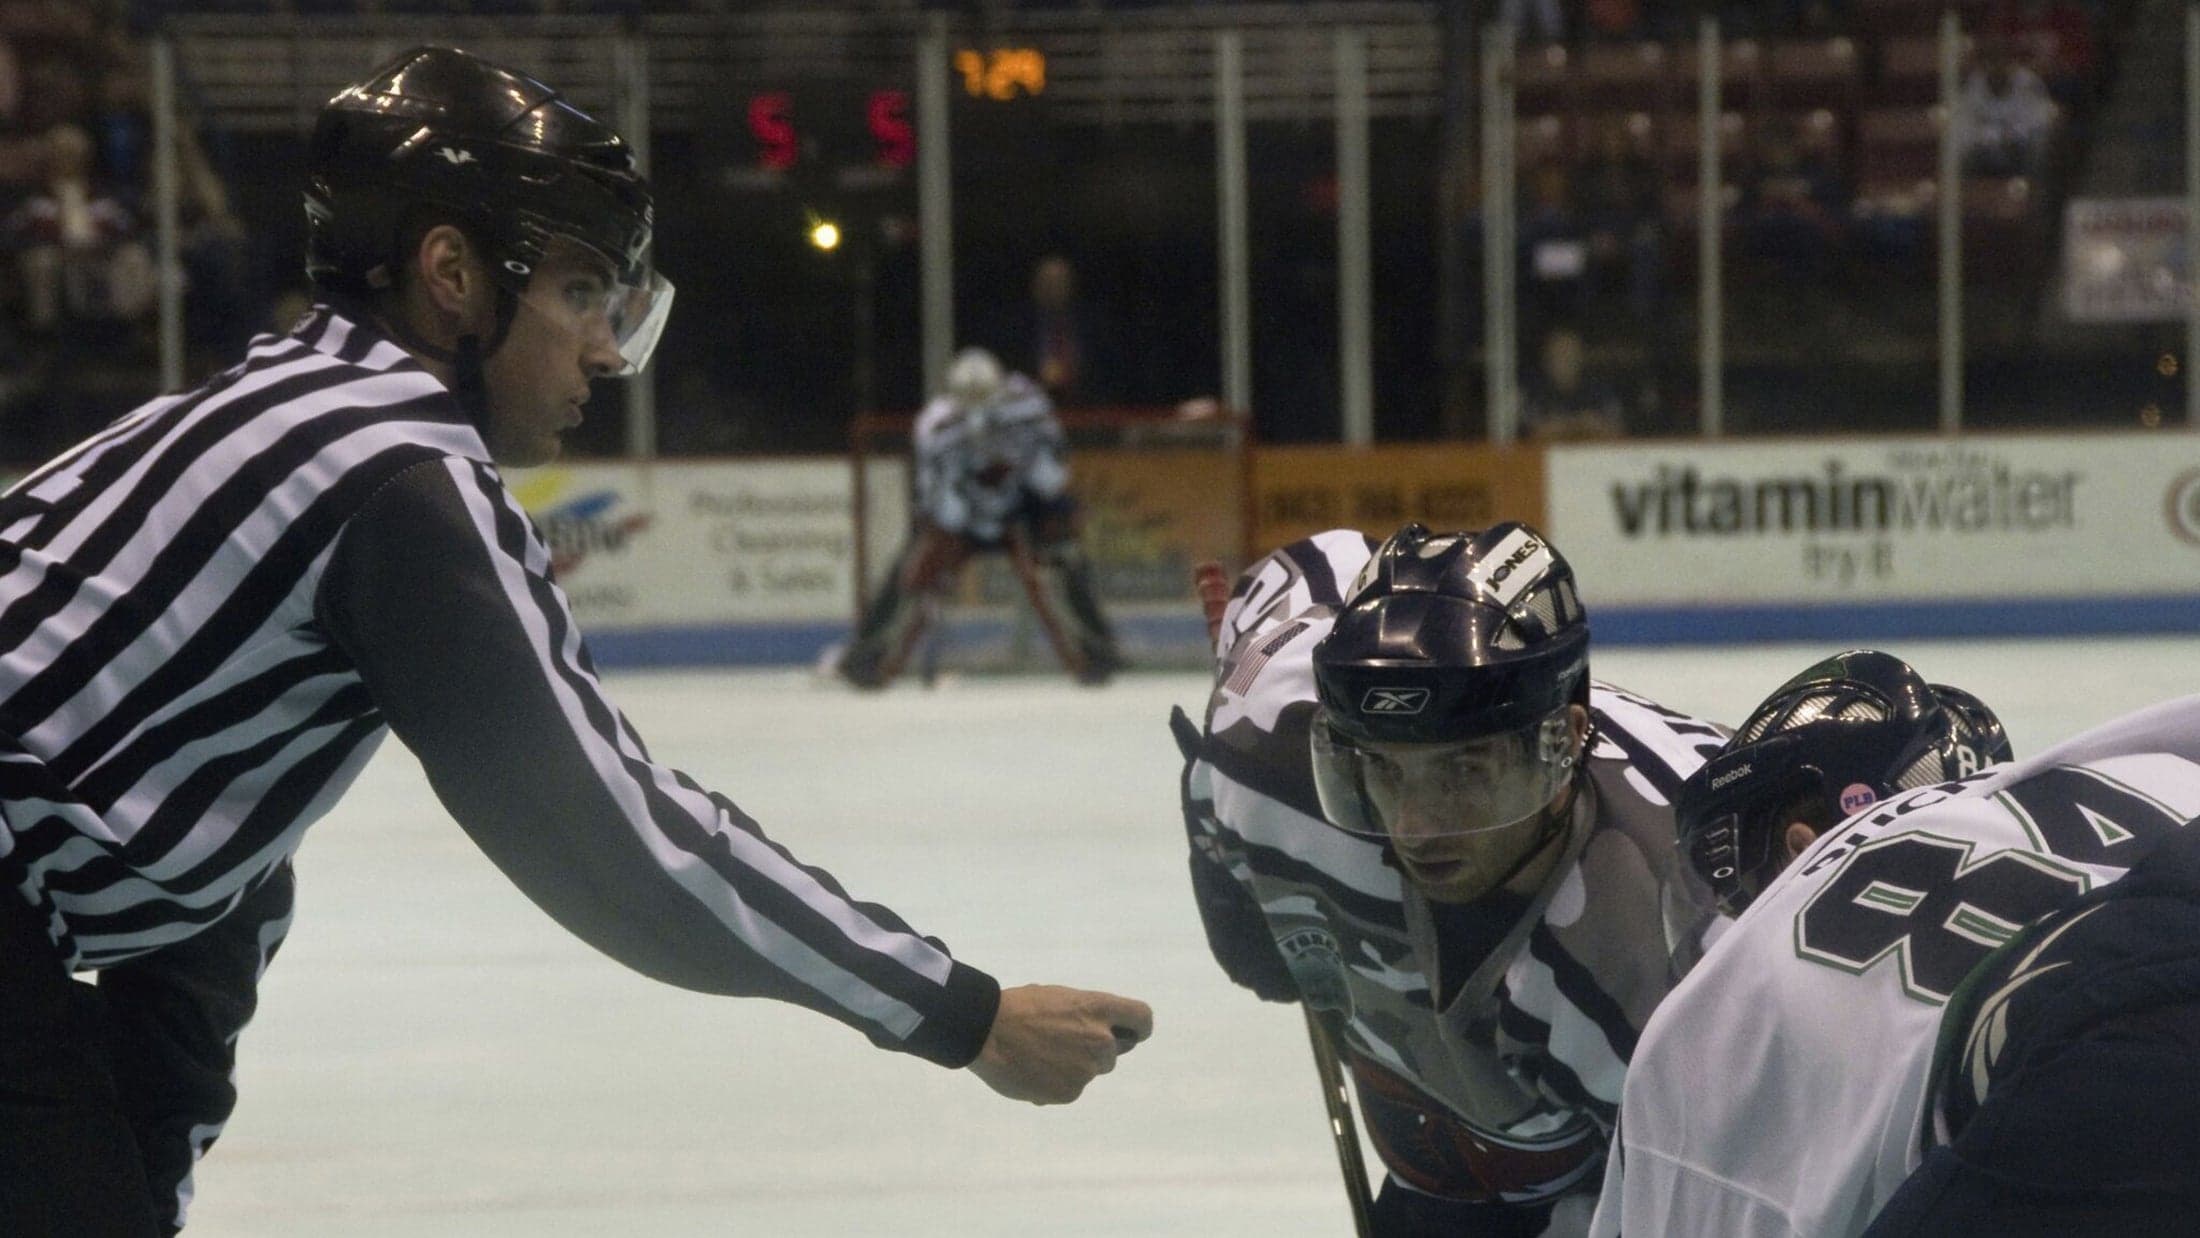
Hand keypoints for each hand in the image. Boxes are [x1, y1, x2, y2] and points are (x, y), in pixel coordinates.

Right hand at [967, 984, 1152, 1104]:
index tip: (1128, 1032)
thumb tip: (1096, 1031)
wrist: (986, 1032)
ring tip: (1041, 1057)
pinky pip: (1071, 1088)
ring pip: (1091, 1070)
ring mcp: (1087, 1069)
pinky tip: (1032, 1072)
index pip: (1142, 1020)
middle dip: (1096, 1048)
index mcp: (1098, 1009)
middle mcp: (1101, 1040)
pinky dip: (1056, 1083)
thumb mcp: (1061, 998)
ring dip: (1075, 1066)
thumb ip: (1086, 1015)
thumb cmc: (1020, 1007)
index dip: (1136, 1028)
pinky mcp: (1070, 1093)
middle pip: (1115, 1050)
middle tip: (1064, 1042)